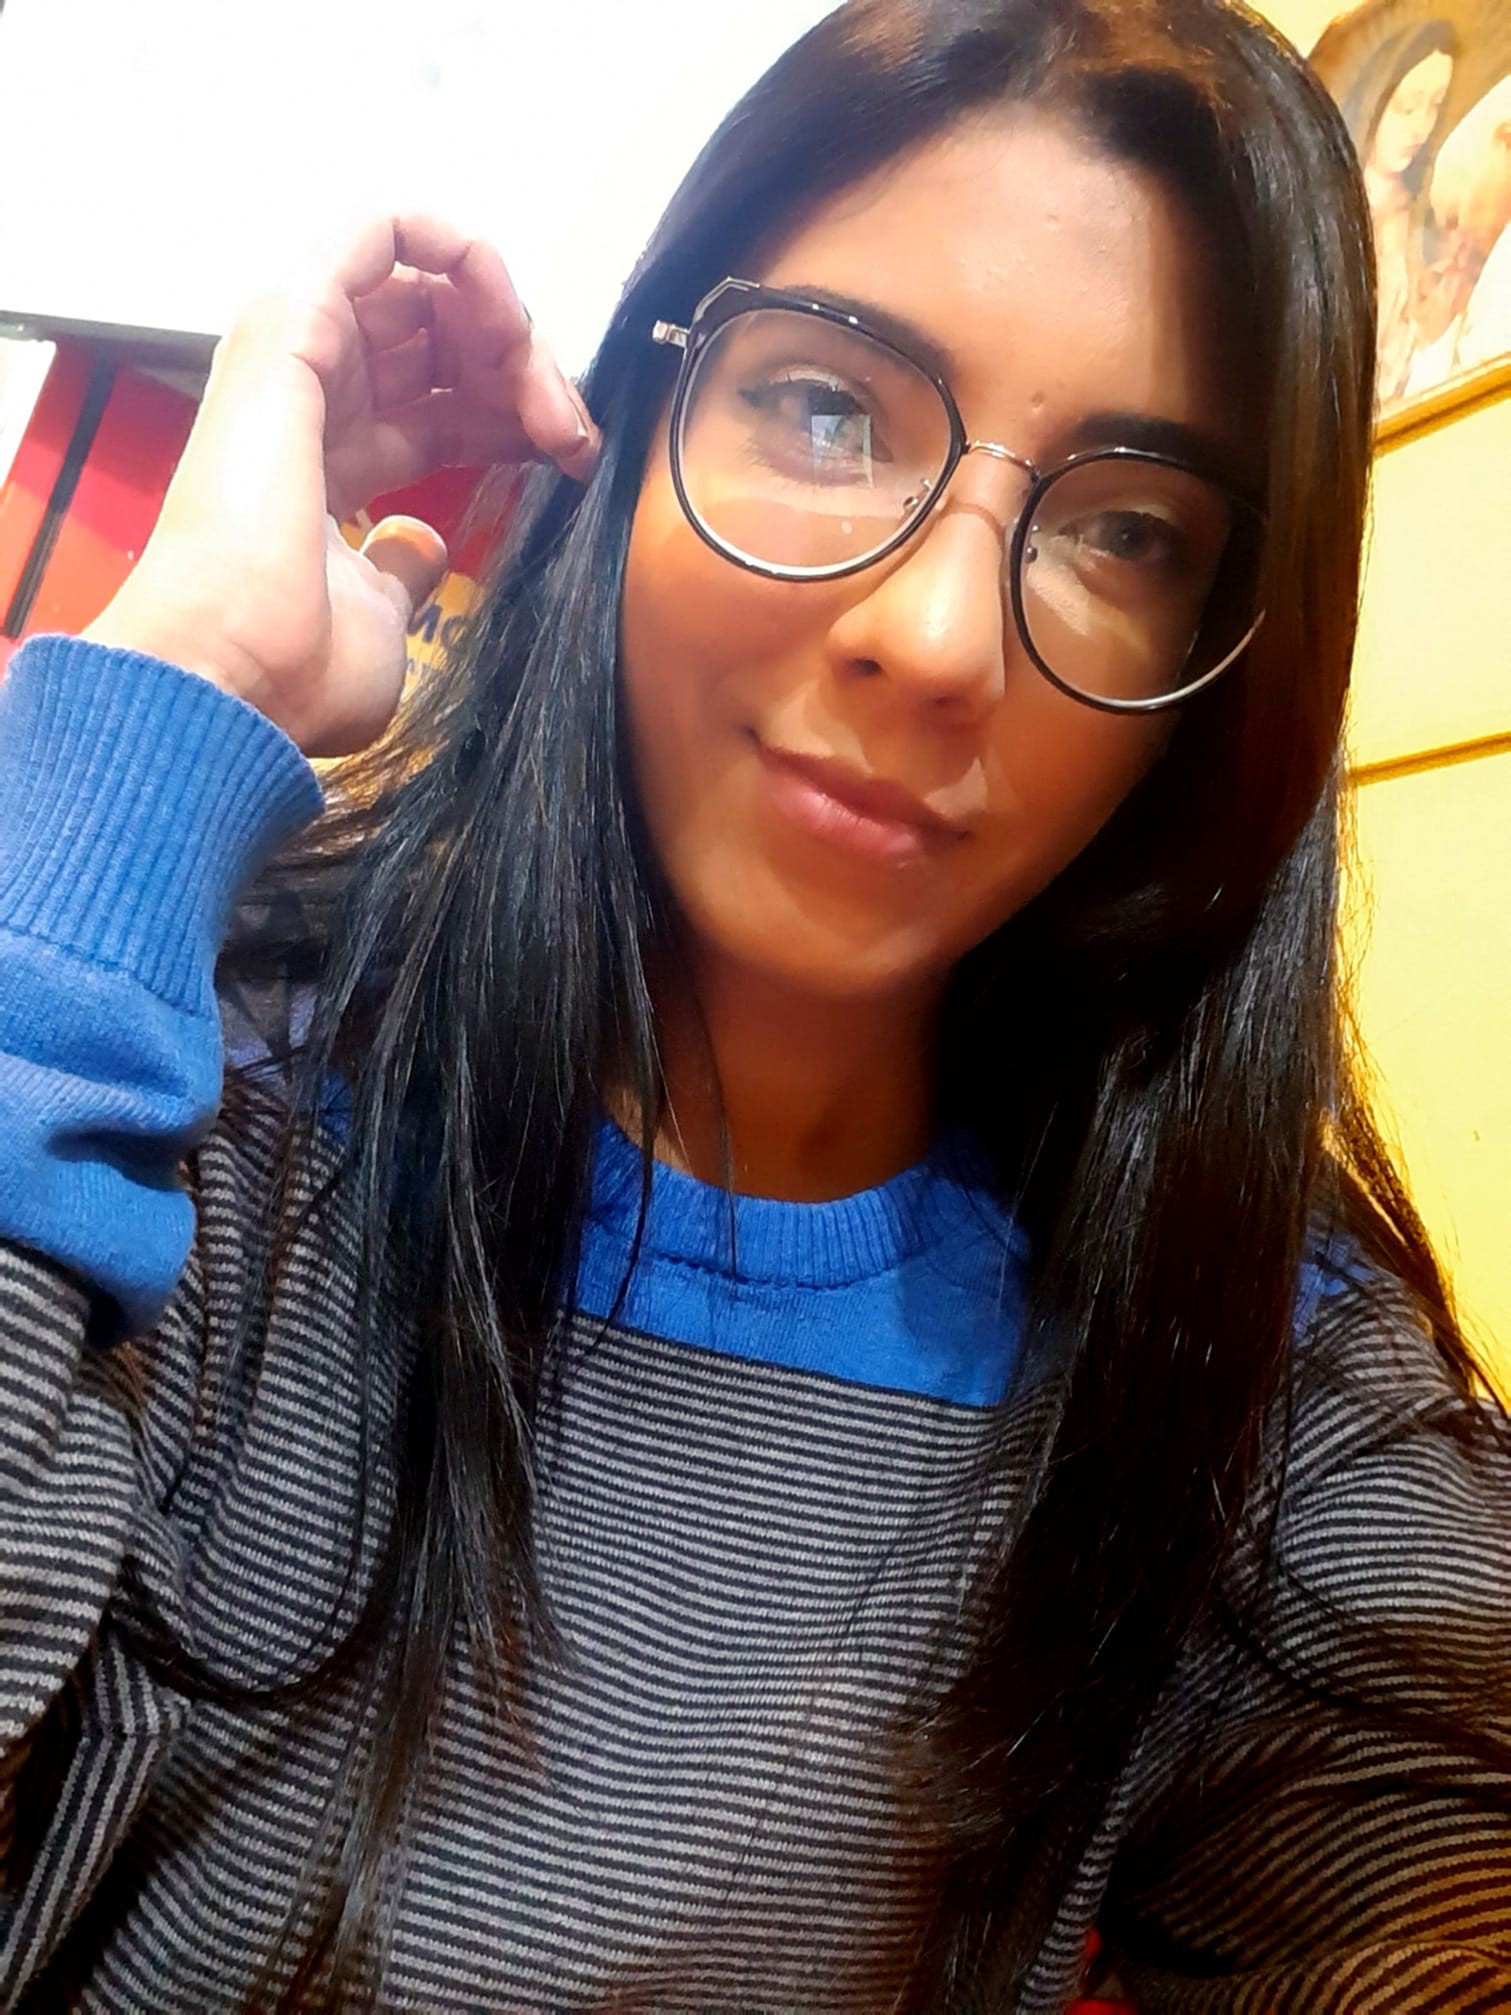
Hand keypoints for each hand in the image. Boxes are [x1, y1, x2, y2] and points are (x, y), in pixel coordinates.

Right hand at [84, 215, 599, 754]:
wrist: (236, 667)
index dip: (520, 416)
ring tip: (548, 398)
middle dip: (527, 371)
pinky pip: (379, 232)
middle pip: (445, 341)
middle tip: (570, 433)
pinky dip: (454, 247)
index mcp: (331, 461)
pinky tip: (501, 303)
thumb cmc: (292, 663)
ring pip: (427, 288)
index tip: (571, 458)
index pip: (445, 405)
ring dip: (506, 323)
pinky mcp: (293, 318)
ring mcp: (299, 353)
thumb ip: (404, 569)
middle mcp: (312, 399)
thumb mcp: (382, 616)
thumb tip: (420, 544)